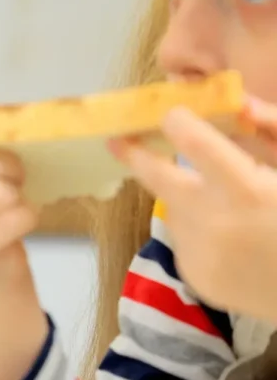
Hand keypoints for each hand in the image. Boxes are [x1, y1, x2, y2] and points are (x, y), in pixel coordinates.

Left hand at [110, 99, 276, 319]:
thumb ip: (273, 131)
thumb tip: (239, 102)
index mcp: (247, 192)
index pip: (196, 145)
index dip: (178, 124)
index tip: (169, 113)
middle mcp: (215, 223)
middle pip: (157, 178)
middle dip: (136, 155)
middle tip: (118, 140)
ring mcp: (200, 254)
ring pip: (175, 209)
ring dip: (189, 198)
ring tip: (229, 208)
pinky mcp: (196, 276)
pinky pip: (185, 240)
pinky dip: (200, 231)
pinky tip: (231, 239)